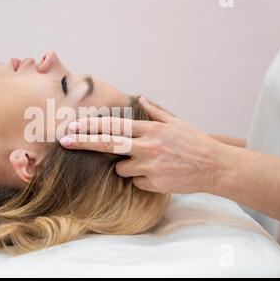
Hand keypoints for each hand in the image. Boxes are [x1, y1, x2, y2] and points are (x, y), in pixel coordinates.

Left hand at [59, 96, 226, 193]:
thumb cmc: (195, 142)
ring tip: (149, 162)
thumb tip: (141, 97)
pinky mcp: (154, 183)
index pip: (115, 126)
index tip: (73, 126)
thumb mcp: (177, 122)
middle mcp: (147, 146)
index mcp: (151, 129)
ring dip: (126, 166)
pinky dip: (142, 178)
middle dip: (83, 142)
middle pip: (108, 144)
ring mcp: (150, 166)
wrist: (215, 167)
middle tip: (64, 141)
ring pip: (121, 168)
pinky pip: (136, 181)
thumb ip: (156, 110)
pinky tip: (159, 174)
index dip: (92, 126)